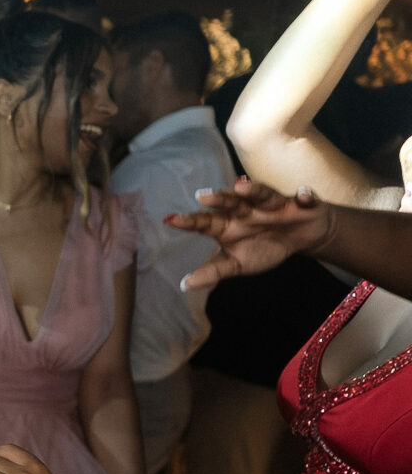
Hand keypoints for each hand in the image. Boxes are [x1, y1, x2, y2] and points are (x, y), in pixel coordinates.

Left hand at [168, 179, 334, 291]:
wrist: (301, 238)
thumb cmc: (265, 248)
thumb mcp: (238, 264)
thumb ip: (214, 272)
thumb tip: (184, 285)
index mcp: (227, 225)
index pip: (205, 222)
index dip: (189, 221)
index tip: (169, 220)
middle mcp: (245, 210)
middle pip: (229, 203)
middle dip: (218, 199)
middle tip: (202, 197)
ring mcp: (270, 204)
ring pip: (259, 195)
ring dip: (252, 190)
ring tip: (240, 187)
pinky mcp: (298, 203)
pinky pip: (303, 199)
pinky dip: (304, 198)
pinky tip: (303, 197)